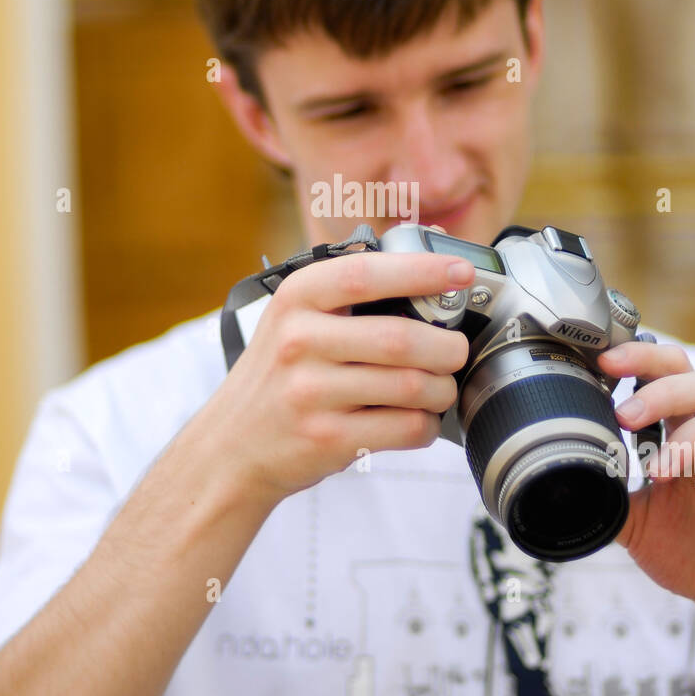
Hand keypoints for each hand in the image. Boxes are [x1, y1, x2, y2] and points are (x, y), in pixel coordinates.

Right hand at [206, 247, 472, 505]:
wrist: (232, 445)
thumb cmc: (279, 375)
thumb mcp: (298, 318)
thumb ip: (356, 288)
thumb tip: (434, 250)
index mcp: (296, 298)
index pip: (365, 273)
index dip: (422, 270)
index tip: (462, 272)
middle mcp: (298, 341)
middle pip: (401, 338)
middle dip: (447, 346)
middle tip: (456, 350)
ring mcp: (309, 393)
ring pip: (411, 386)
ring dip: (442, 390)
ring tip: (439, 389)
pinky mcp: (325, 439)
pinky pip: (404, 428)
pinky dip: (426, 425)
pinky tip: (417, 419)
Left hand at [597, 340, 694, 641]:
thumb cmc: (694, 552)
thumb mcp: (637, 523)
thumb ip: (606, 493)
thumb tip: (556, 478)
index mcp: (691, 430)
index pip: (674, 372)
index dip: (643, 358)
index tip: (605, 362)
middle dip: (664, 392)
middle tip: (625, 416)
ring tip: (662, 469)